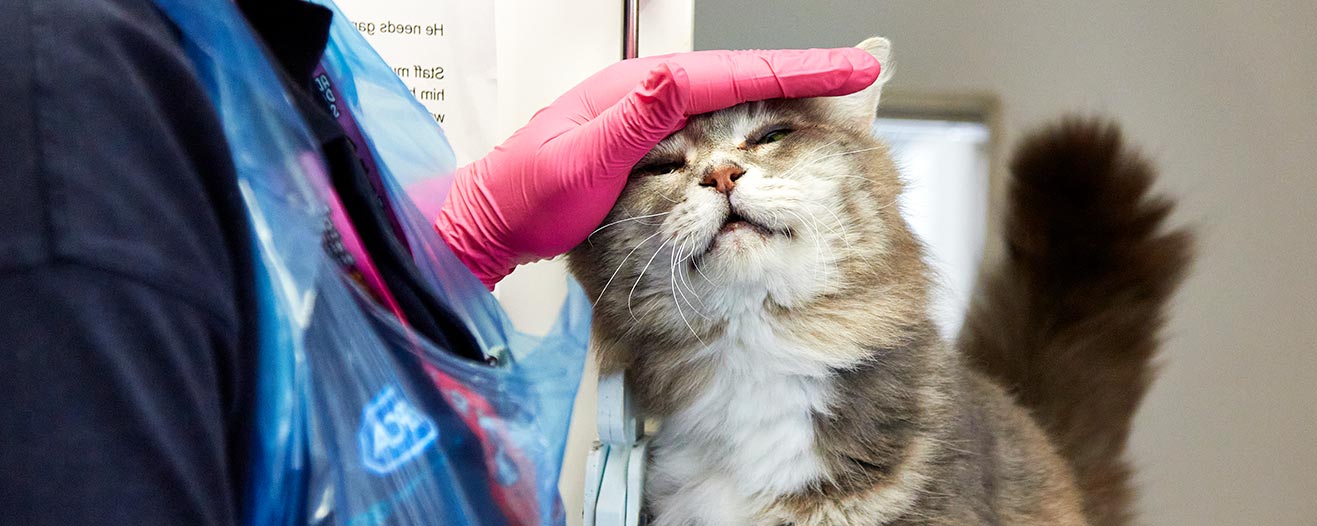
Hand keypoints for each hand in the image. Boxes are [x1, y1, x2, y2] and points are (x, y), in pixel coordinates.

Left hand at [435, 48, 881, 287]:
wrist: (492, 218)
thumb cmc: (526, 195)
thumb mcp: (577, 160)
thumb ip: (631, 119)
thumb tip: (678, 78)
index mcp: (639, 91)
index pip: (734, 74)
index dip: (798, 70)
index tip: (853, 69)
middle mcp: (648, 93)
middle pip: (743, 75)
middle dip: (805, 73)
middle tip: (862, 75)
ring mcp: (649, 113)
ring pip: (732, 95)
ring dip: (784, 91)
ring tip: (836, 94)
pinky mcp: (648, 137)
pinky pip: (713, 118)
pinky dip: (752, 115)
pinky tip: (773, 123)